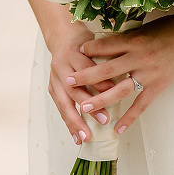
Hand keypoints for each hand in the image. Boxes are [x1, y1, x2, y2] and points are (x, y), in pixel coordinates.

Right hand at [46, 27, 117, 144]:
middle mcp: (61, 66)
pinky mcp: (51, 87)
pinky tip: (76, 136)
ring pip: (64, 102)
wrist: (62, 37)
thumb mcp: (97, 44)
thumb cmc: (85, 42)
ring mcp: (54, 78)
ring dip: (75, 121)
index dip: (100, 81)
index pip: (87, 68)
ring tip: (85, 136)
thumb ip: (105, 58)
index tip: (114, 91)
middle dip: (88, 107)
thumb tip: (122, 78)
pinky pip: (60, 108)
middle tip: (104, 120)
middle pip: (73, 89)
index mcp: (73, 53)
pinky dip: (69, 123)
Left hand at [66, 10, 173, 134]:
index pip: (106, 45)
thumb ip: (128, 38)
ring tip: (84, 107)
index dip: (90, 49)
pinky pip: (141, 105)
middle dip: (85, 77)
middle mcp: (140, 58)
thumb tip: (108, 45)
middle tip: (67, 82)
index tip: (77, 52)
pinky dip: (129, 118)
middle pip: (106, 70)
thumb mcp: (147, 28)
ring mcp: (149, 74)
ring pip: (120, 90)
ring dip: (100, 99)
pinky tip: (117, 129)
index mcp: (135, 40)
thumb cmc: (173, 27)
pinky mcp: (159, 86)